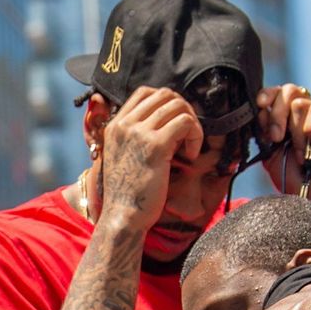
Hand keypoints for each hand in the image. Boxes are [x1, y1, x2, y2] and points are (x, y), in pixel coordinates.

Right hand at [98, 86, 205, 236]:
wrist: (123, 216)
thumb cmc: (126, 193)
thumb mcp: (123, 157)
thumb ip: (135, 137)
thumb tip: (164, 120)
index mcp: (115, 127)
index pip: (144, 92)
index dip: (167, 101)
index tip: (173, 122)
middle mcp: (124, 125)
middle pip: (165, 94)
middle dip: (183, 109)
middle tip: (186, 133)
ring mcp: (139, 133)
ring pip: (178, 106)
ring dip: (191, 123)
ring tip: (189, 146)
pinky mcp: (156, 145)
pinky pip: (186, 123)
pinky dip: (195, 135)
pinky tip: (190, 154)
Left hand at [257, 83, 310, 217]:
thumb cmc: (294, 179)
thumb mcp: (271, 157)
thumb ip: (265, 135)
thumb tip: (260, 113)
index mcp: (285, 120)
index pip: (275, 94)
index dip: (266, 96)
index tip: (259, 107)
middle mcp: (303, 115)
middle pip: (288, 91)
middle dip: (277, 113)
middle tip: (276, 138)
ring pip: (301, 104)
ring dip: (296, 133)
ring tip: (301, 154)